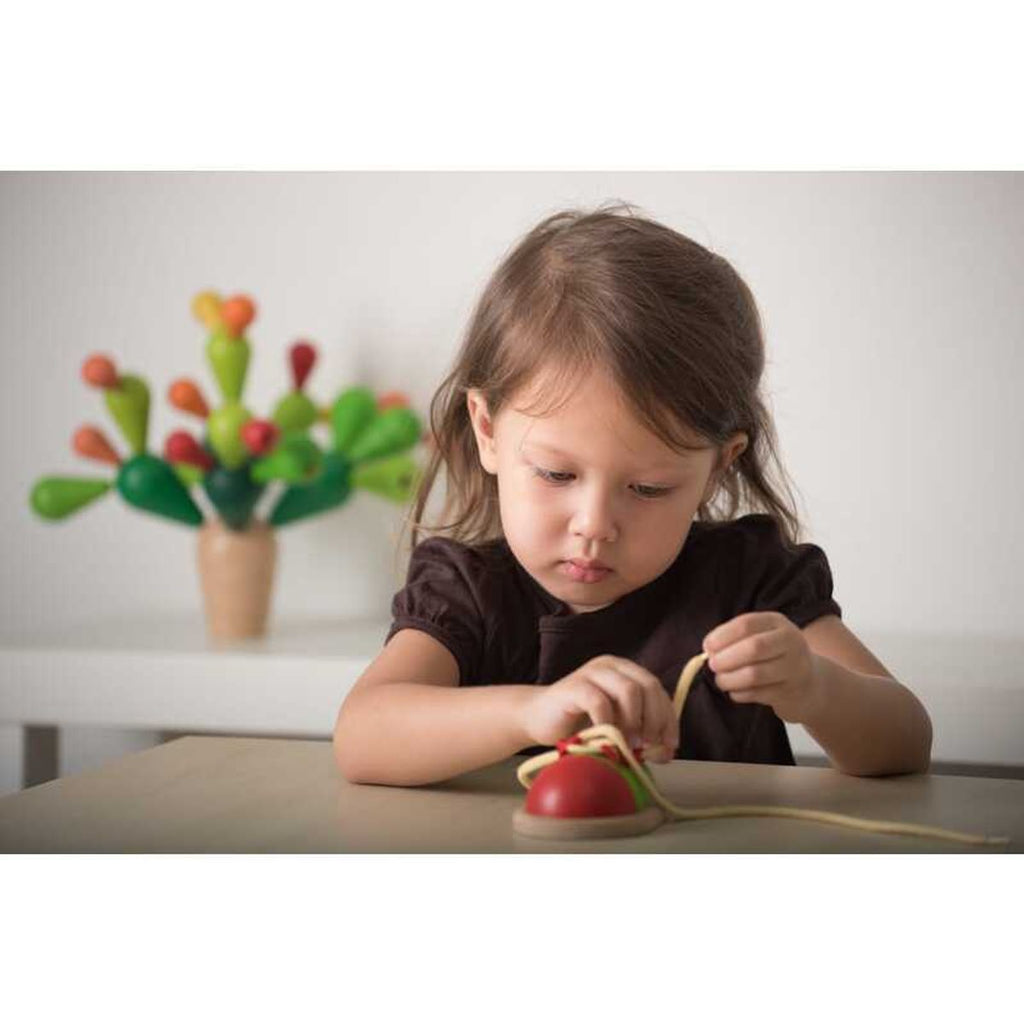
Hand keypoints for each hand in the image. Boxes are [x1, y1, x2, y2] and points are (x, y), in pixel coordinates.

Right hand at [521, 655, 678, 762]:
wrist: (537, 718)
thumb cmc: (579, 724)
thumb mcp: (617, 727)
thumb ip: (641, 733)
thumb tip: (666, 752)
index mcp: (625, 671)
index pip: (657, 689)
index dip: (669, 718)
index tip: (670, 746)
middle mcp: (611, 666)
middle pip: (648, 685)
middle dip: (656, 719)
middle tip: (651, 745)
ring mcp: (591, 673)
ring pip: (629, 689)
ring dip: (636, 720)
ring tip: (631, 743)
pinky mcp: (573, 686)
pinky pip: (599, 701)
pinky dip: (608, 723)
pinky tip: (606, 738)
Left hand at [703, 612, 823, 723]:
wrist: (811, 683)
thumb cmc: (775, 656)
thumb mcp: (762, 637)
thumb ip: (737, 638)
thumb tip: (708, 649)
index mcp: (777, 622)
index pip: (746, 624)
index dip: (722, 636)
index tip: (707, 646)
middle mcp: (790, 642)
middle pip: (753, 648)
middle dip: (726, 659)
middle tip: (713, 665)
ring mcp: (794, 668)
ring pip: (755, 674)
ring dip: (730, 679)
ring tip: (721, 681)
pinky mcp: (791, 692)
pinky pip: (758, 694)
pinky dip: (740, 694)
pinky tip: (735, 692)